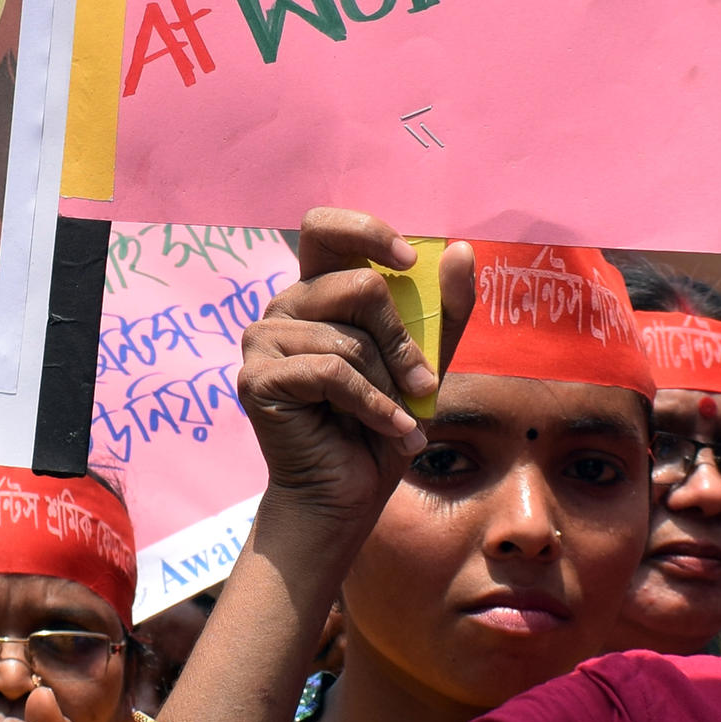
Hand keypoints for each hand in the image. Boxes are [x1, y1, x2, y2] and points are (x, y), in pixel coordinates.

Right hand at [236, 213, 463, 537]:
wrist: (347, 493)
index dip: (366, 232)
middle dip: (401, 340)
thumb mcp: (425, 361)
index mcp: (317, 292)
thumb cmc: (381, 425)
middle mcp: (284, 307)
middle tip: (421, 383)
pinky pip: (331, 373)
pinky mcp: (257, 378)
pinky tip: (387, 429)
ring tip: (399, 420)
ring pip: (348, 339)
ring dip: (389, 386)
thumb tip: (463, 250)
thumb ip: (444, 309)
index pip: (324, 228)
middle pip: (356, 285)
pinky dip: (372, 405)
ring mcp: (263, 340)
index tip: (408, 261)